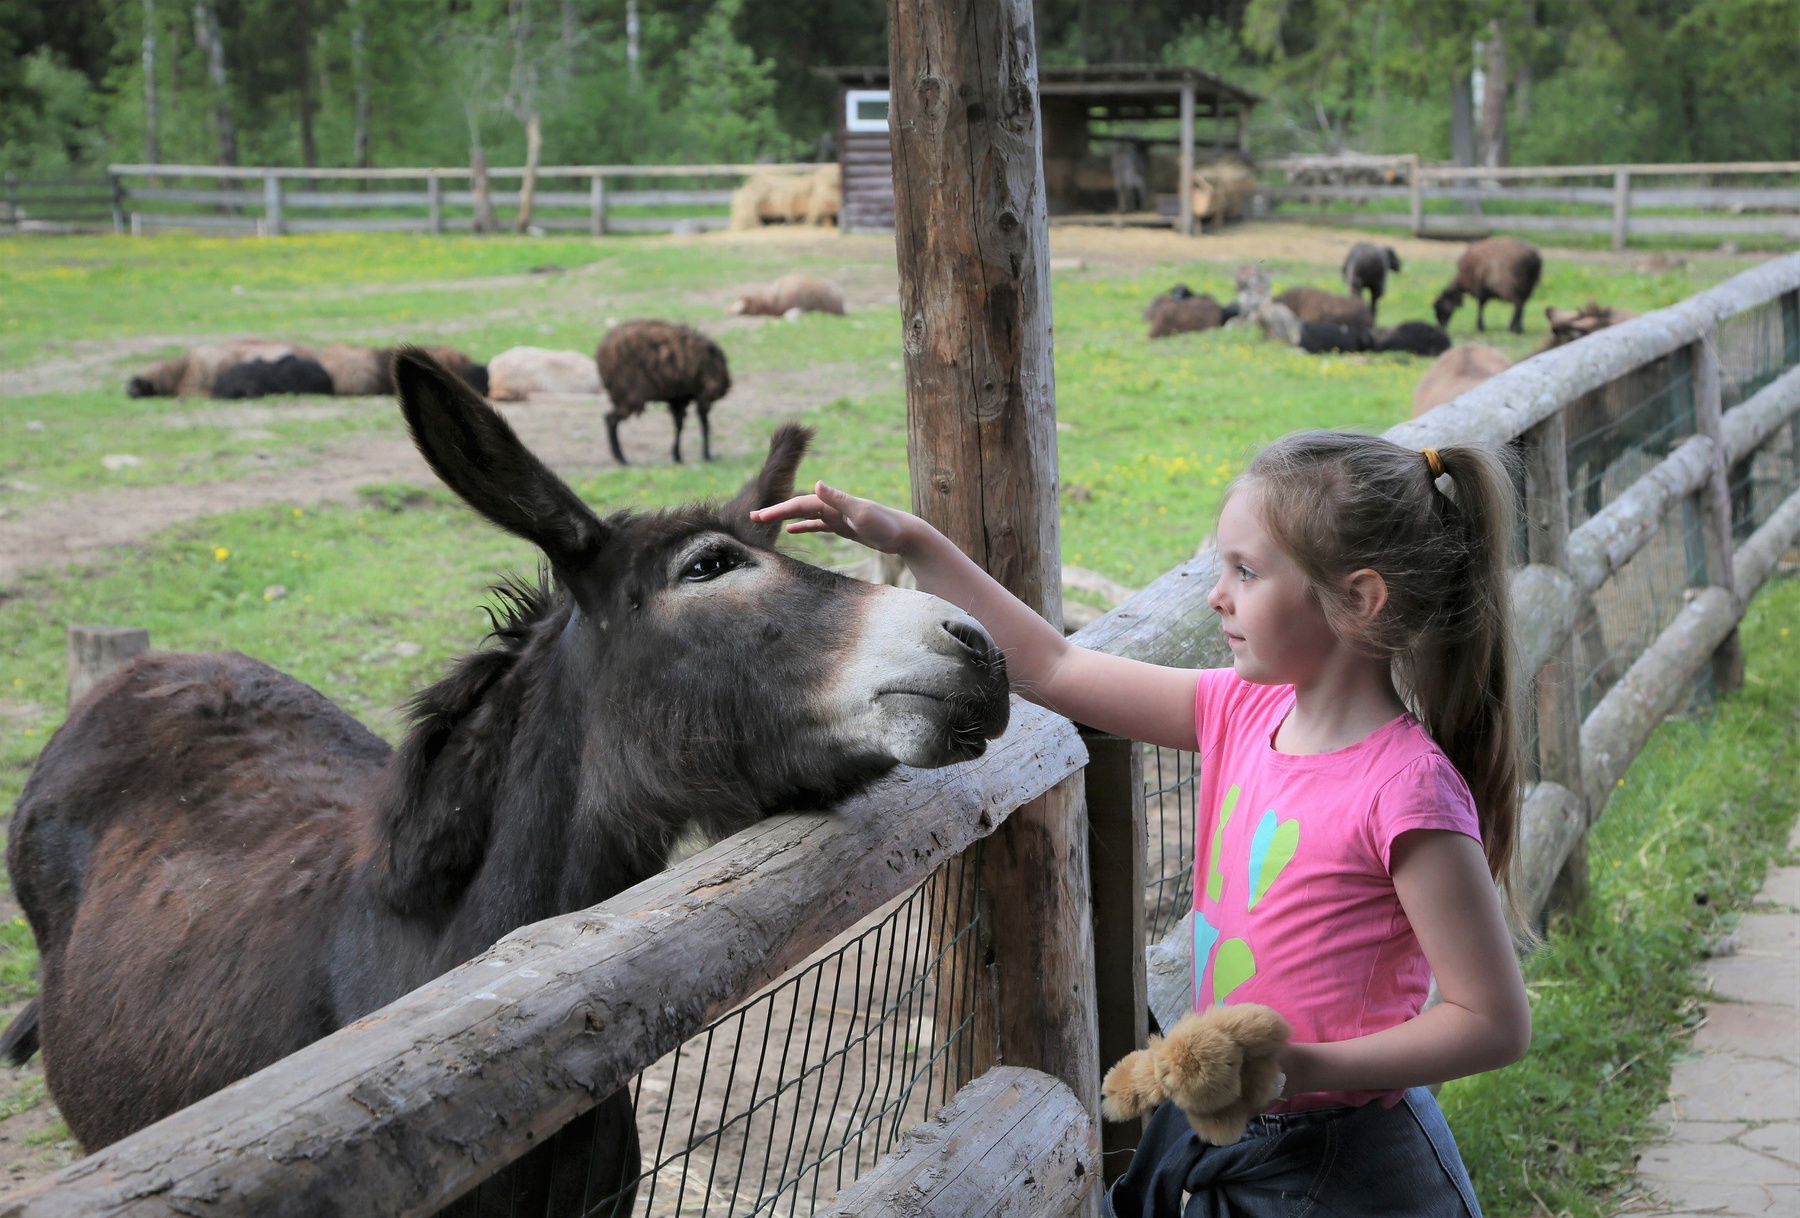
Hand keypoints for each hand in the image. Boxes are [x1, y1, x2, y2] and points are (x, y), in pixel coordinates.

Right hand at [751, 482, 914, 554]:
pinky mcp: (843, 526)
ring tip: (765, 521)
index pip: (799, 504)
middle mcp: (832, 506)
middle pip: (797, 507)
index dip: (778, 510)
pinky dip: (803, 526)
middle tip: (752, 517)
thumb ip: (839, 498)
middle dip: (775, 512)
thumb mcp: (861, 512)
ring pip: (804, 515)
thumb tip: (817, 483)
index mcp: (833, 502)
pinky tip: (792, 530)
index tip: (759, 516)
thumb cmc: (886, 524)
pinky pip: (817, 525)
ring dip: (785, 517)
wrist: (905, 534)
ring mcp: (837, 515)